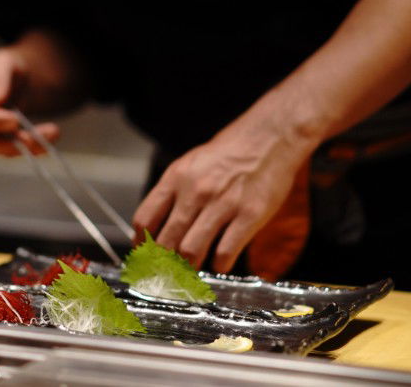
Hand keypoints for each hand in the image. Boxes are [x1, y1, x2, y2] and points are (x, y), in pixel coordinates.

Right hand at [0, 47, 58, 155]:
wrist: (17, 80)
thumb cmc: (4, 69)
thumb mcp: (4, 62)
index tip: (14, 120)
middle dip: (5, 142)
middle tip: (33, 137)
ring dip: (22, 146)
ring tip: (51, 134)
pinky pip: (7, 151)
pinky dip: (29, 147)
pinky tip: (47, 138)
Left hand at [132, 116, 309, 273]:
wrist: (268, 138)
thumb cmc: (227, 154)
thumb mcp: (190, 165)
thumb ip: (172, 194)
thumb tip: (154, 228)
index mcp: (176, 178)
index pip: (145, 219)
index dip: (142, 244)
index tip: (145, 255)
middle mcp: (195, 191)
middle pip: (166, 241)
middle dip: (163, 263)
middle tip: (167, 273)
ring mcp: (222, 204)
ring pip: (191, 250)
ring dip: (188, 267)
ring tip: (191, 271)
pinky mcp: (249, 215)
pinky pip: (225, 252)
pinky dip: (219, 265)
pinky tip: (220, 263)